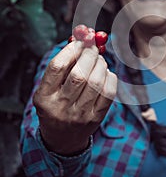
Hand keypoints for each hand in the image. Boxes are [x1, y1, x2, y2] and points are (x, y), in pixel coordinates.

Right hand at [33, 40, 116, 154]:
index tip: (81, 40)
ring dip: (101, 64)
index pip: (57, 67)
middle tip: (93, 47)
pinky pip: (108, 93)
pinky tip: (105, 73)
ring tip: (99, 60)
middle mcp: (61, 107)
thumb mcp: (50, 87)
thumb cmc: (56, 104)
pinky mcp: (96, 119)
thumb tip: (83, 38)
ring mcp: (79, 115)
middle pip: (79, 75)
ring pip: (95, 82)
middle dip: (89, 55)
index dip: (71, 49)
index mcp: (44, 97)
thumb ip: (64, 64)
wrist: (62, 138)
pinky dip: (110, 77)